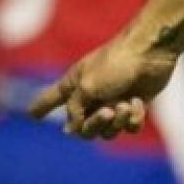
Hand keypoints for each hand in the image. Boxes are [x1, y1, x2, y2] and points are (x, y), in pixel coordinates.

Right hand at [27, 32, 179, 139]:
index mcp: (74, 86)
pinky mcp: (134, 105)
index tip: (31, 114)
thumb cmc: (115, 64)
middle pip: (83, 129)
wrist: (151, 51)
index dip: (40, 107)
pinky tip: (138, 102)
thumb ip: (75, 110)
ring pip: (109, 131)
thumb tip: (72, 129)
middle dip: (95, 124)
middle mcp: (91, 96)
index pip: (51, 99)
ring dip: (118, 121)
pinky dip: (134, 117)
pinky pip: (130, 126)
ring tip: (125, 104)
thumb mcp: (87, 87)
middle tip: (107, 112)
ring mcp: (113, 101)